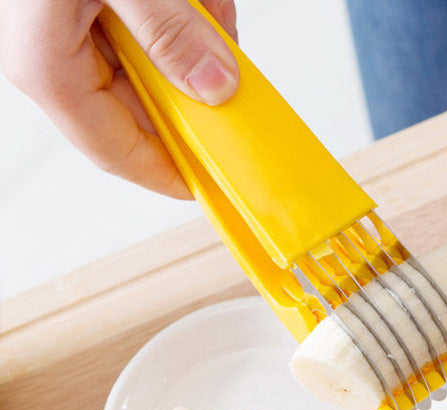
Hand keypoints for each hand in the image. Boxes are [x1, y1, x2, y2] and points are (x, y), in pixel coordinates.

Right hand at [0, 0, 238, 198]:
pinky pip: (148, 29)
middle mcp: (54, 59)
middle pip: (141, 110)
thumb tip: (216, 87)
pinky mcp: (86, 12)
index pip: (119, 152)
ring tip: (200, 4)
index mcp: (49, 68)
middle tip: (227, 70)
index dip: (167, 174)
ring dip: (189, 38)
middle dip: (192, 86)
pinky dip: (180, 10)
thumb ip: (169, 32)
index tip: (209, 185)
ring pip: (150, 67)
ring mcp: (68, 34)